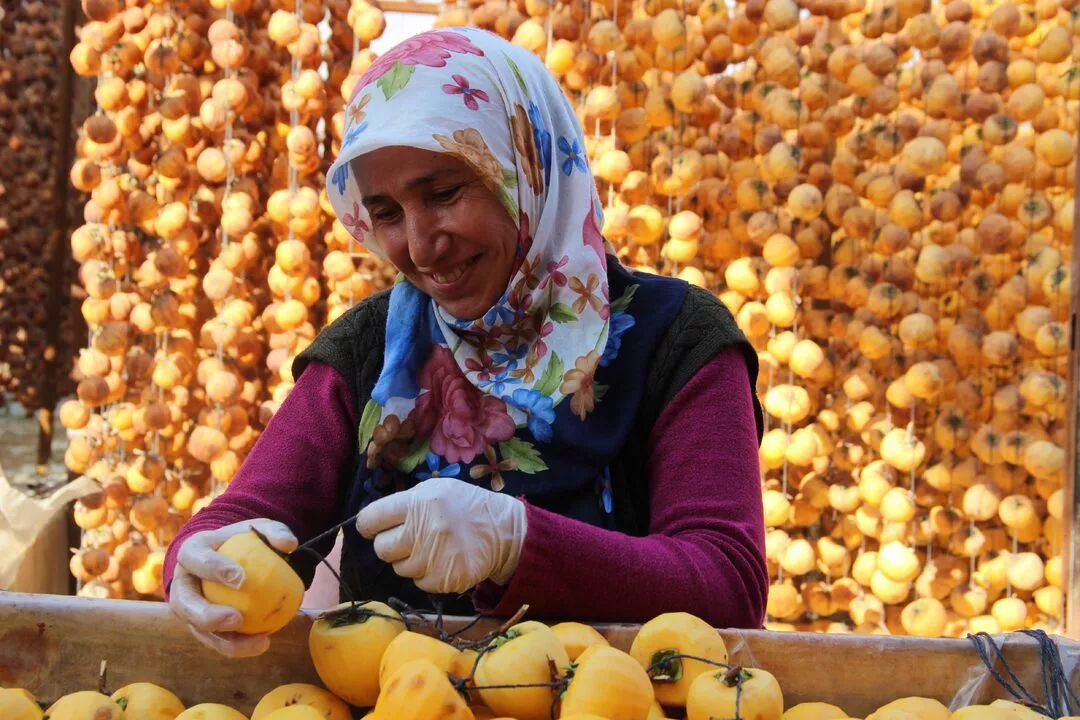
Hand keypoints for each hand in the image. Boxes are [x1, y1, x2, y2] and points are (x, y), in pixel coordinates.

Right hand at [167, 518, 297, 657]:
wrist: (230, 558)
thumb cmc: (244, 541)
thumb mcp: (259, 529)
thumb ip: (274, 532)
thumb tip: (289, 544)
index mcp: (191, 551)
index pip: (195, 559)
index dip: (213, 569)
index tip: (241, 579)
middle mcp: (182, 582)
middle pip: (184, 603)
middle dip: (207, 615)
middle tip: (238, 619)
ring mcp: (188, 608)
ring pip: (199, 630)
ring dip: (226, 641)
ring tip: (258, 642)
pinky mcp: (200, 626)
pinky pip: (216, 641)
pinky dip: (238, 646)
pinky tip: (263, 643)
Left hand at [355, 477, 526, 594]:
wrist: (504, 531)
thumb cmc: (464, 506)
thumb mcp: (437, 489)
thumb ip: (405, 502)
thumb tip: (372, 521)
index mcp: (419, 502)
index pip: (371, 518)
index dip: (368, 525)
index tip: (373, 527)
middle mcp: (424, 529)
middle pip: (381, 548)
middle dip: (390, 544)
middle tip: (407, 539)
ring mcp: (434, 557)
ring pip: (399, 567)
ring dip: (410, 560)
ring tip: (431, 548)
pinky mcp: (443, 579)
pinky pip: (418, 582)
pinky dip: (426, 575)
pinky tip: (442, 561)